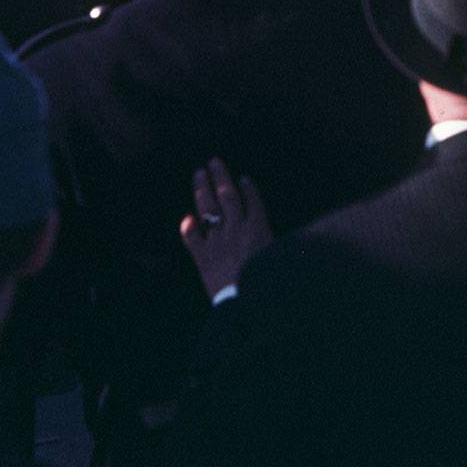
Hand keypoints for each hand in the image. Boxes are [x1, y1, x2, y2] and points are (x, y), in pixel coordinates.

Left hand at [180, 157, 271, 301]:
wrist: (244, 306)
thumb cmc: (268, 285)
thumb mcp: (280, 258)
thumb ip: (273, 239)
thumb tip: (267, 227)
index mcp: (259, 229)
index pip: (252, 200)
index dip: (248, 188)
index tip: (243, 178)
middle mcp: (237, 230)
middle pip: (227, 196)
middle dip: (220, 176)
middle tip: (213, 160)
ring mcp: (217, 242)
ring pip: (209, 209)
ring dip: (203, 190)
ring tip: (198, 174)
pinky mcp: (202, 258)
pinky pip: (192, 238)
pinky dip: (188, 227)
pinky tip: (186, 217)